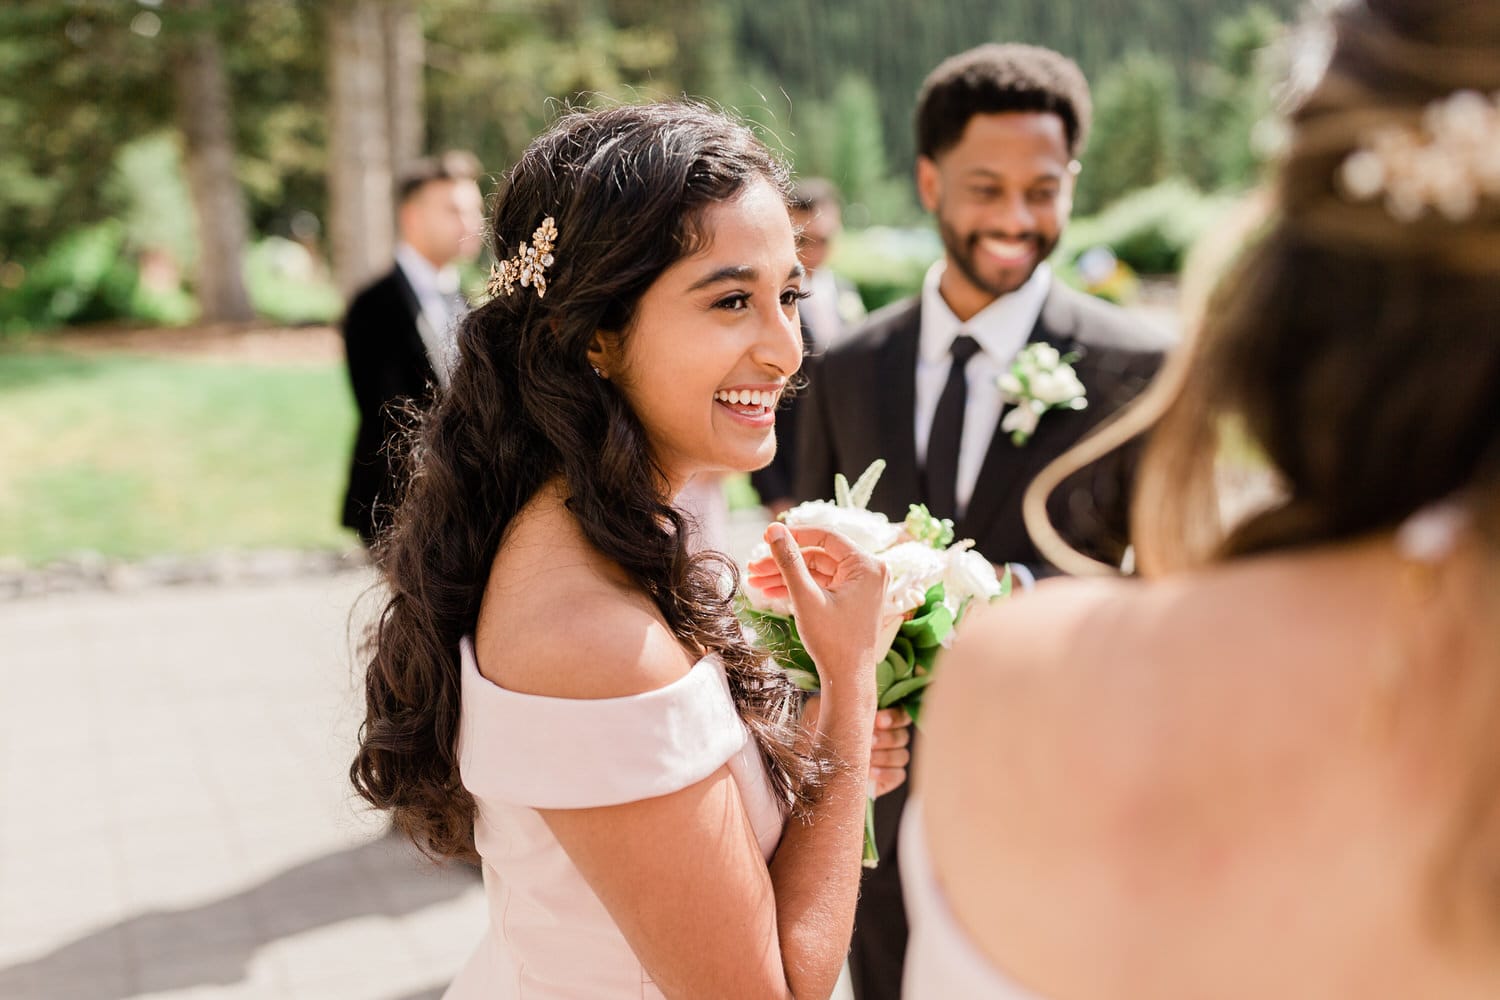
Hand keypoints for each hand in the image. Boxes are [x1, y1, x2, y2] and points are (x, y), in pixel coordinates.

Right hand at [762, 522, 886, 700]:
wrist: (847, 679)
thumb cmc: (833, 641)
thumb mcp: (806, 597)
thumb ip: (789, 561)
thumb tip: (774, 530)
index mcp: (866, 565)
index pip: (826, 537)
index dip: (793, 535)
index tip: (766, 537)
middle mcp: (869, 571)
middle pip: (817, 555)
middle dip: (784, 562)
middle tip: (754, 567)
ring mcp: (861, 586)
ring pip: (816, 571)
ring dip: (787, 575)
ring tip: (755, 582)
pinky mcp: (852, 599)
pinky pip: (822, 584)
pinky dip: (799, 587)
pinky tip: (771, 591)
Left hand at [801, 699, 911, 796]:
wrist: (807, 768)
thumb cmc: (814, 736)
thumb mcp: (819, 711)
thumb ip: (837, 700)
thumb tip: (852, 692)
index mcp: (877, 718)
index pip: (901, 714)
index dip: (895, 717)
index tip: (878, 721)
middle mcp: (886, 737)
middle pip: (903, 736)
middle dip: (887, 738)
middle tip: (869, 742)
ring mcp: (887, 759)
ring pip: (902, 755)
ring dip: (885, 756)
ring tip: (866, 759)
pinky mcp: (886, 779)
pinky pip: (899, 775)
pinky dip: (887, 773)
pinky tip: (871, 773)